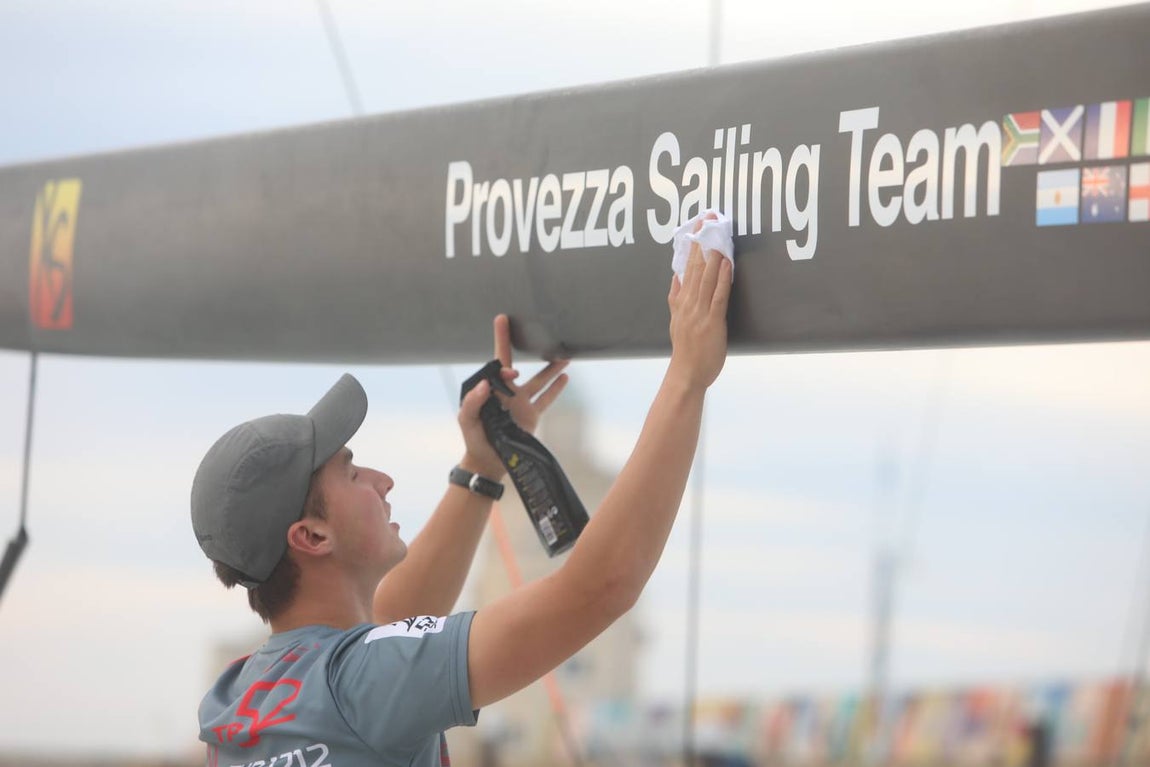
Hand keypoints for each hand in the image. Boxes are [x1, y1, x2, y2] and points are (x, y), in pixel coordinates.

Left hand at [458, 314, 569, 478]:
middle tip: (537, 335)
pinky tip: (565, 377)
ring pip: (538, 381)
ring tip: (564, 356)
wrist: (488, 460)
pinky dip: (556, 389)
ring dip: (550, 369)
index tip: (513, 372)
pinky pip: (545, 399)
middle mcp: (507, 392)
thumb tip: (485, 383)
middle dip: (523, 348)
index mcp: (490, 389)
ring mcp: (520, 403)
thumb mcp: (466, 419)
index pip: (497, 366)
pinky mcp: (531, 415)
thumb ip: (472, 401)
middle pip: (515, 366)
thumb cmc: (474, 437)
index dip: (505, 364)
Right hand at [667, 213, 730, 391]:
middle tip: (708, 221)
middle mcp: (688, 304)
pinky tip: (727, 265)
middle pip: (695, 268)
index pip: (687, 268)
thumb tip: (676, 275)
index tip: (698, 227)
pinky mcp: (712, 322)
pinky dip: (723, 279)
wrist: (687, 374)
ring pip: (706, 278)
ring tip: (718, 235)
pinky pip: (718, 296)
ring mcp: (699, 312)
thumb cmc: (685, 351)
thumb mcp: (675, 321)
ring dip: (713, 255)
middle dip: (703, 243)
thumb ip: (675, 297)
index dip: (693, 246)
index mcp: (680, 302)